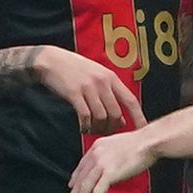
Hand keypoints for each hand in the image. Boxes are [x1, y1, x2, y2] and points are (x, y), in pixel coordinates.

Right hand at [32, 46, 146, 134]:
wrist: (50, 60)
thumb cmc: (74, 69)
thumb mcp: (96, 76)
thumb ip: (110, 95)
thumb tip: (122, 121)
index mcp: (111, 77)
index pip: (131, 100)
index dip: (139, 117)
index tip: (142, 130)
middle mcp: (102, 82)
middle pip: (116, 113)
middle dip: (113, 127)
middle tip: (106, 132)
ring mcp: (88, 87)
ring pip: (101, 117)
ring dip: (98, 128)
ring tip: (93, 130)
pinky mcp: (74, 93)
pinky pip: (85, 116)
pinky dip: (85, 126)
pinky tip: (83, 128)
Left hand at [67, 128, 156, 192]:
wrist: (148, 142)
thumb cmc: (138, 143)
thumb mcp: (116, 144)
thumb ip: (107, 154)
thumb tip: (105, 166)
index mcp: (97, 147)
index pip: (81, 166)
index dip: (75, 179)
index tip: (72, 187)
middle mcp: (96, 155)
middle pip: (81, 178)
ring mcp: (102, 164)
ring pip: (86, 186)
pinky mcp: (110, 173)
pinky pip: (97, 191)